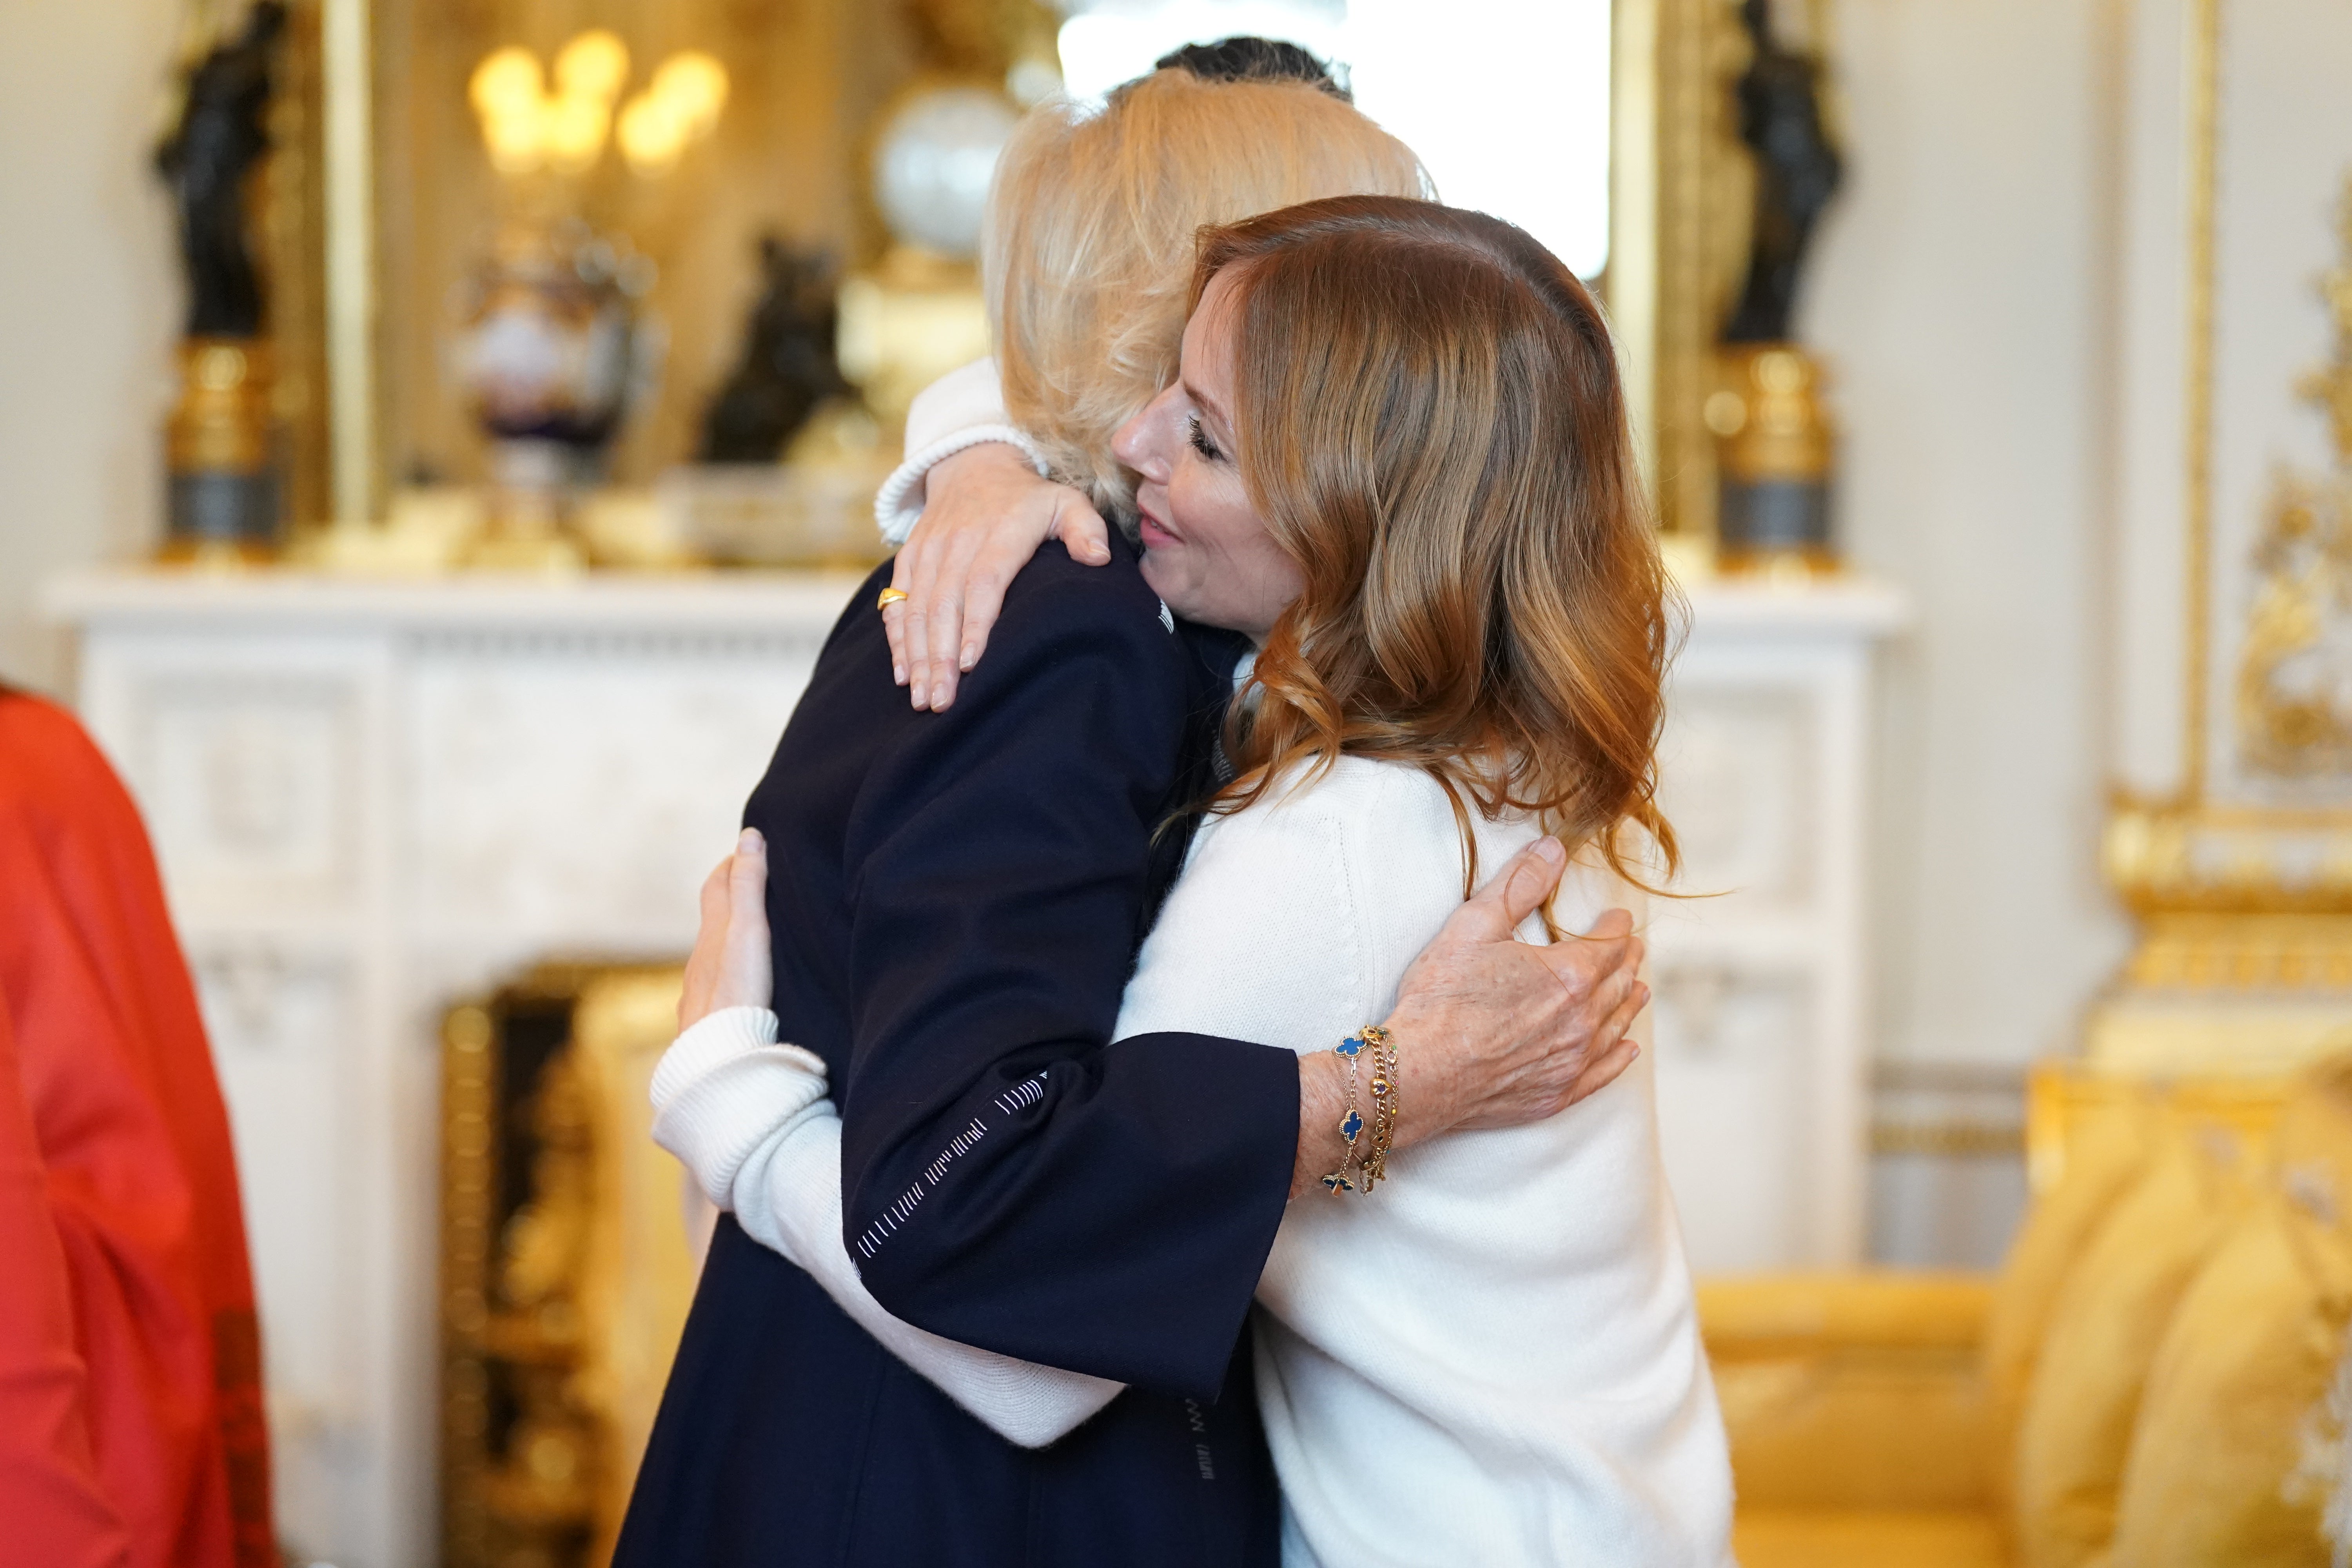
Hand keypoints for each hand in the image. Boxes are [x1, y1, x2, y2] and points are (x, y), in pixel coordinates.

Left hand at [678, 828, 774, 1031]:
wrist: (716, 1056)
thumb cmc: (737, 992)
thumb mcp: (749, 930)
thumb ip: (749, 885)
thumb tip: (749, 836)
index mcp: (712, 933)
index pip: (717, 885)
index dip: (733, 863)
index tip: (749, 850)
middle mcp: (699, 959)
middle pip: (712, 919)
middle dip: (730, 897)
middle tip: (752, 883)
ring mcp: (698, 990)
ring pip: (711, 954)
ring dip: (728, 938)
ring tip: (750, 935)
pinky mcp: (704, 1018)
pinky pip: (713, 986)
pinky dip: (725, 972)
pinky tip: (735, 987)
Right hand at [882, 443, 1111, 712]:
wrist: (975, 465)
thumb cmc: (1030, 498)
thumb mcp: (1066, 502)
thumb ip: (1086, 529)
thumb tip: (1099, 558)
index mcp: (1001, 532)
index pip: (984, 582)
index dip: (974, 624)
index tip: (969, 664)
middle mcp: (959, 541)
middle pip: (945, 603)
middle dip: (939, 656)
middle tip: (941, 701)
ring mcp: (930, 549)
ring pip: (918, 607)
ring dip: (916, 655)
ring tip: (922, 697)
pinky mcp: (910, 555)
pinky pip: (898, 599)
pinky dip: (896, 637)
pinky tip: (901, 672)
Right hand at [1386, 838, 1646, 1139]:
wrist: (1420, 1072)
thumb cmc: (1441, 998)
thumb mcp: (1475, 924)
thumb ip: (1520, 884)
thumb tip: (1553, 849)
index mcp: (1569, 975)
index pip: (1609, 943)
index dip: (1617, 926)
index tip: (1619, 917)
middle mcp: (1581, 1020)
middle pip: (1619, 983)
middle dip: (1628, 961)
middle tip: (1632, 949)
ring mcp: (1572, 1061)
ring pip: (1617, 1025)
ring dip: (1630, 1002)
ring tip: (1638, 989)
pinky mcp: (1557, 1094)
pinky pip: (1604, 1073)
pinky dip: (1619, 1056)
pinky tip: (1627, 1048)